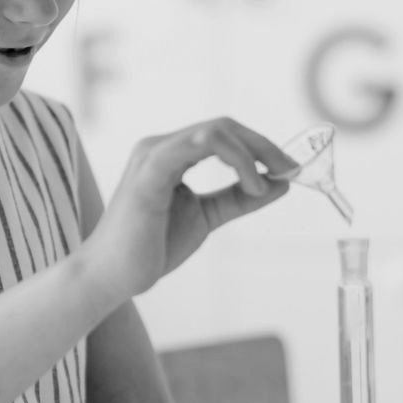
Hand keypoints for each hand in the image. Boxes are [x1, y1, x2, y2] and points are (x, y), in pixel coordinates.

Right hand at [80, 118, 292, 301]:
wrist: (113, 276)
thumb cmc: (151, 246)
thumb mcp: (207, 216)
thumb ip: (239, 198)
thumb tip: (279, 183)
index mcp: (171, 154)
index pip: (224, 133)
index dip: (261, 147)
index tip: (289, 170)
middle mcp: (161, 146)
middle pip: (225, 126)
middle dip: (264, 146)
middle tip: (290, 170)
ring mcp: (153, 154)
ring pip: (215, 130)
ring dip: (252, 152)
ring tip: (265, 185)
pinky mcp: (150, 171)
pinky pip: (200, 144)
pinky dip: (235, 160)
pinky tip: (251, 185)